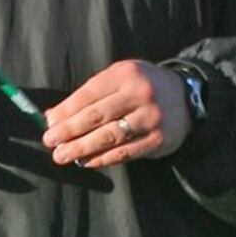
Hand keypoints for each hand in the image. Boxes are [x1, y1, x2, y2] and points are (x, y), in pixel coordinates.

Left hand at [41, 60, 191, 169]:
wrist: (186, 98)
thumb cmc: (142, 88)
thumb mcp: (119, 80)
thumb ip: (89, 96)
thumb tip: (52, 116)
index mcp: (126, 74)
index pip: (89, 94)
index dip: (66, 111)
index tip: (48, 124)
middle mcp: (140, 93)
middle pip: (97, 115)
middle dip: (70, 131)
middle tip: (50, 142)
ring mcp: (150, 117)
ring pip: (109, 136)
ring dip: (82, 148)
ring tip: (62, 155)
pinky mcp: (157, 139)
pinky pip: (125, 152)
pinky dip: (102, 159)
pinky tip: (86, 162)